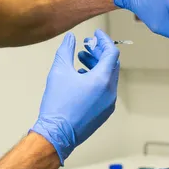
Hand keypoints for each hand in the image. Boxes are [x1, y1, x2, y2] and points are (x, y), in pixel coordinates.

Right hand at [30, 30, 119, 164]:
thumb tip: (70, 38)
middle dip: (99, 53)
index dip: (104, 41)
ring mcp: (109, 103)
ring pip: (108, 77)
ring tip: (80, 59)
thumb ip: (66, 50)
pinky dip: (97, 79)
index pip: (111, 53)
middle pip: (111, 65)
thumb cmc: (58, 103)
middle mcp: (110, 91)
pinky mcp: (104, 112)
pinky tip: (80, 77)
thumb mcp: (59, 71)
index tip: (96, 35)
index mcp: (102, 80)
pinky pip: (105, 90)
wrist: (56, 134)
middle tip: (86, 46)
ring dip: (96, 66)